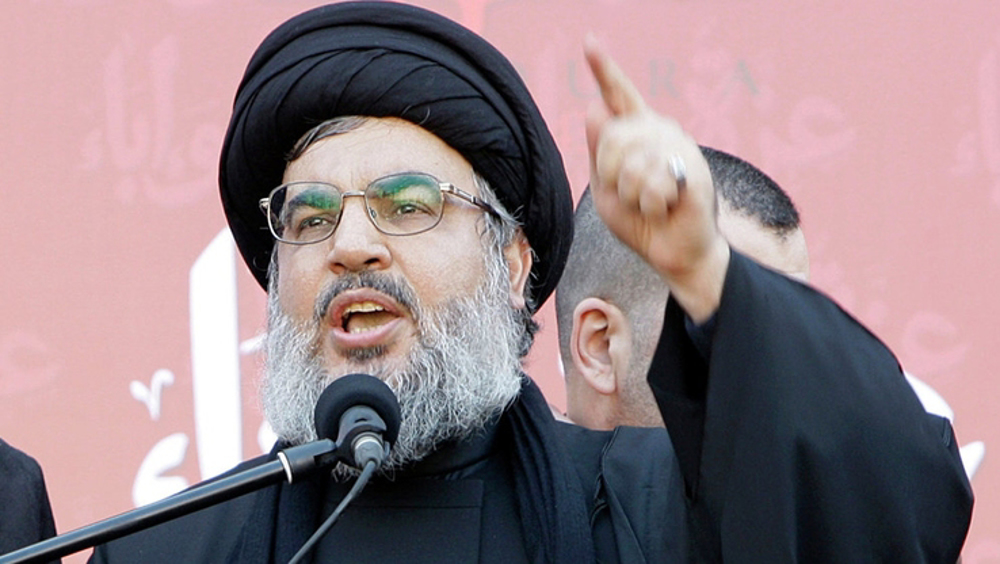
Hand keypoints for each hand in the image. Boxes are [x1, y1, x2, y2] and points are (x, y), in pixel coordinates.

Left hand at [584, 35, 728, 321]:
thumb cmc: (640, 220)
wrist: (673, 253)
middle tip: (629, 194)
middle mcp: (661, 131)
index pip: (618, 96)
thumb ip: (599, 152)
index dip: (604, 69)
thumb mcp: (607, 187)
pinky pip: (653, 184)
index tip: (589, 41)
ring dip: (633, 196)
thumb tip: (594, 108)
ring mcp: (681, 148)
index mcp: (638, 132)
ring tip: (651, 204)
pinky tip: (666, 210)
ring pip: (632, 164)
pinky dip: (651, 207)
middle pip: (613, 135)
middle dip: (611, 174)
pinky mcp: (694, 172)